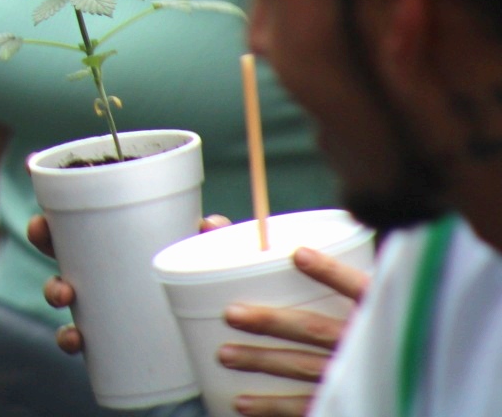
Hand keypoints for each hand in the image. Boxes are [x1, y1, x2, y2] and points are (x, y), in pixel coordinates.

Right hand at [28, 212, 232, 355]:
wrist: (202, 337)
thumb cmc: (194, 282)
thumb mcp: (202, 257)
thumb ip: (208, 238)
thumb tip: (207, 224)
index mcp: (114, 243)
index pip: (77, 218)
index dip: (54, 211)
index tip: (44, 211)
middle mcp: (97, 270)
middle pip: (55, 245)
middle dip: (40, 236)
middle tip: (41, 229)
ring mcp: (95, 303)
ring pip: (59, 291)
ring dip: (52, 289)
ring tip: (64, 293)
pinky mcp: (101, 337)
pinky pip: (73, 337)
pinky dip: (68, 338)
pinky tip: (76, 339)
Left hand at [216, 246, 367, 415]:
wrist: (413, 372)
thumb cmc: (382, 321)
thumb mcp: (374, 292)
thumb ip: (338, 269)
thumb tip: (262, 238)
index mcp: (378, 309)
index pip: (359, 288)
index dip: (331, 272)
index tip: (299, 255)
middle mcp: (369, 343)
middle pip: (316, 329)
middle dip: (272, 322)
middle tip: (232, 314)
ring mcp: (356, 373)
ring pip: (304, 367)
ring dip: (262, 362)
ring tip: (225, 355)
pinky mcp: (348, 397)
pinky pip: (307, 405)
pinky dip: (274, 407)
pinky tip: (243, 403)